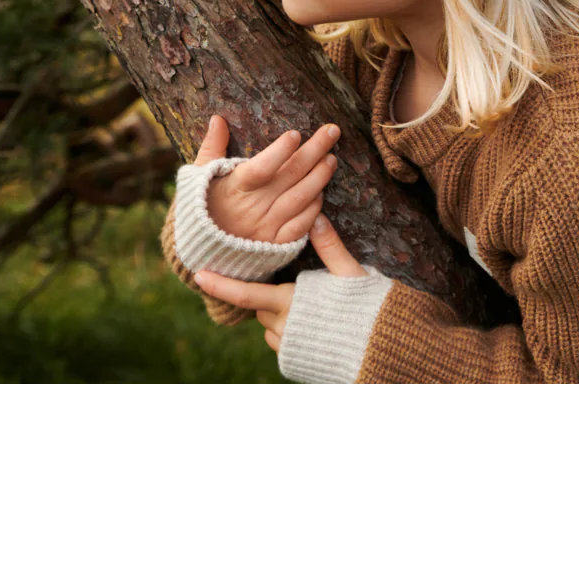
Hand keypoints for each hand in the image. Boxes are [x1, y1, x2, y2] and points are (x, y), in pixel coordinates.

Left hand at [193, 211, 366, 354]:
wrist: (379, 349)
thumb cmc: (366, 309)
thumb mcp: (350, 273)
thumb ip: (330, 246)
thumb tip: (316, 217)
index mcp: (291, 303)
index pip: (247, 295)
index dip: (221, 285)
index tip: (199, 276)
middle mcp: (283, 327)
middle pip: (260, 306)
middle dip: (269, 294)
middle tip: (293, 284)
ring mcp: (287, 346)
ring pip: (268, 324)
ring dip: (277, 313)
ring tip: (307, 305)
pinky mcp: (293, 360)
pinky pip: (279, 340)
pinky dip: (285, 329)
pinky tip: (309, 323)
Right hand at [195, 114, 341, 243]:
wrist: (201, 251)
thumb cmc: (203, 206)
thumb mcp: (199, 177)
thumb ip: (212, 147)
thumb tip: (217, 118)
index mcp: (234, 188)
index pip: (260, 169)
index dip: (278, 152)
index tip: (296, 134)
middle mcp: (253, 208)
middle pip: (289, 177)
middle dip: (314, 151)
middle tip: (332, 132)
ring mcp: (266, 227)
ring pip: (299, 199)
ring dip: (319, 178)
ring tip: (332, 159)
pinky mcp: (276, 244)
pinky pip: (301, 226)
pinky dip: (314, 209)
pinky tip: (322, 192)